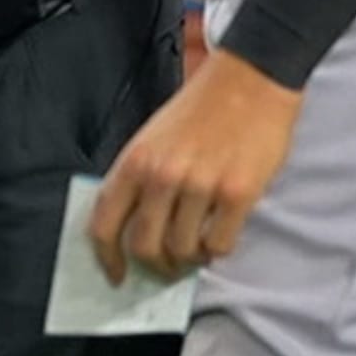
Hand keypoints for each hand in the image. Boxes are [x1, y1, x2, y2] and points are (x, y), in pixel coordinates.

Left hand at [90, 53, 302, 283]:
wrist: (251, 79)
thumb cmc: (201, 109)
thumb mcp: (154, 137)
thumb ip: (140, 179)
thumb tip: (133, 232)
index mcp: (135, 160)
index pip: (104, 225)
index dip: (107, 259)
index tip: (116, 276)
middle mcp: (163, 175)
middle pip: (145, 247)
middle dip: (156, 266)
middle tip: (169, 266)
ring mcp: (201, 186)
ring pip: (184, 251)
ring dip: (191, 258)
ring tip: (200, 245)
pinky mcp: (237, 193)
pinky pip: (220, 245)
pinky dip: (219, 249)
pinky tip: (222, 232)